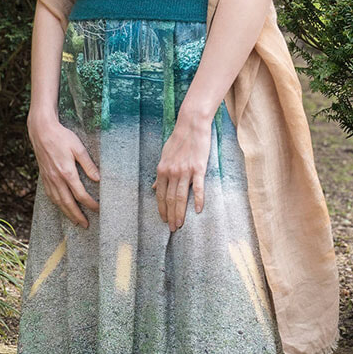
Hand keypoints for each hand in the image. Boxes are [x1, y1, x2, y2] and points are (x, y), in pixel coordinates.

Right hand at [29, 114, 99, 226]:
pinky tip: (61, 207)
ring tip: (74, 221)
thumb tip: (98, 179)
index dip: (90, 204)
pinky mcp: (44, 176)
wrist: (41, 131)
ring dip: (66, 213)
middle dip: (77, 215)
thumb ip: (88, 164)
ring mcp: (48, 178)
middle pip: (68, 202)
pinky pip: (50, 195)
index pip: (80, 194)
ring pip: (57, 201)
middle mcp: (56, 178)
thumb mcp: (78, 147)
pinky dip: (57, 204)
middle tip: (85, 225)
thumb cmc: (62, 136)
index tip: (98, 209)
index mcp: (66, 172)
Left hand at [154, 104, 212, 231]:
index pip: (160, 195)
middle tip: (172, 228)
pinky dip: (198, 200)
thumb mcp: (164, 156)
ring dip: (180, 213)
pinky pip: (198, 188)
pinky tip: (198, 210)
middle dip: (170, 215)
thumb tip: (153, 187)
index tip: (163, 219)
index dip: (161, 209)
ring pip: (181, 197)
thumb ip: (160, 173)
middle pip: (170, 199)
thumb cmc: (178, 140)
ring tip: (180, 224)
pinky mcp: (198, 168)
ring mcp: (185, 171)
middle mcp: (172, 172)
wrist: (191, 125)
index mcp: (162, 170)